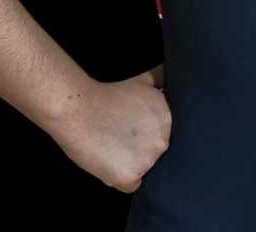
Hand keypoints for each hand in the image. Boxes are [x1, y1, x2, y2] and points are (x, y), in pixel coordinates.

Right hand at [48, 63, 171, 192]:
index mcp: (168, 119)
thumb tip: (177, 71)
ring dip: (130, 163)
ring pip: (144, 169)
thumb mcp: (143, 81)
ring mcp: (147, 161)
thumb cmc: (109, 96)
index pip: (164, 135)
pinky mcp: (130, 177)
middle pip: (155, 154)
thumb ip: (163, 78)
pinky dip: (120, 177)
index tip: (134, 128)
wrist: (79, 109)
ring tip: (113, 145)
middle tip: (121, 136)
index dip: (147, 134)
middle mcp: (163, 140)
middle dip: (141, 149)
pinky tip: (110, 159)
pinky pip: (131, 185)